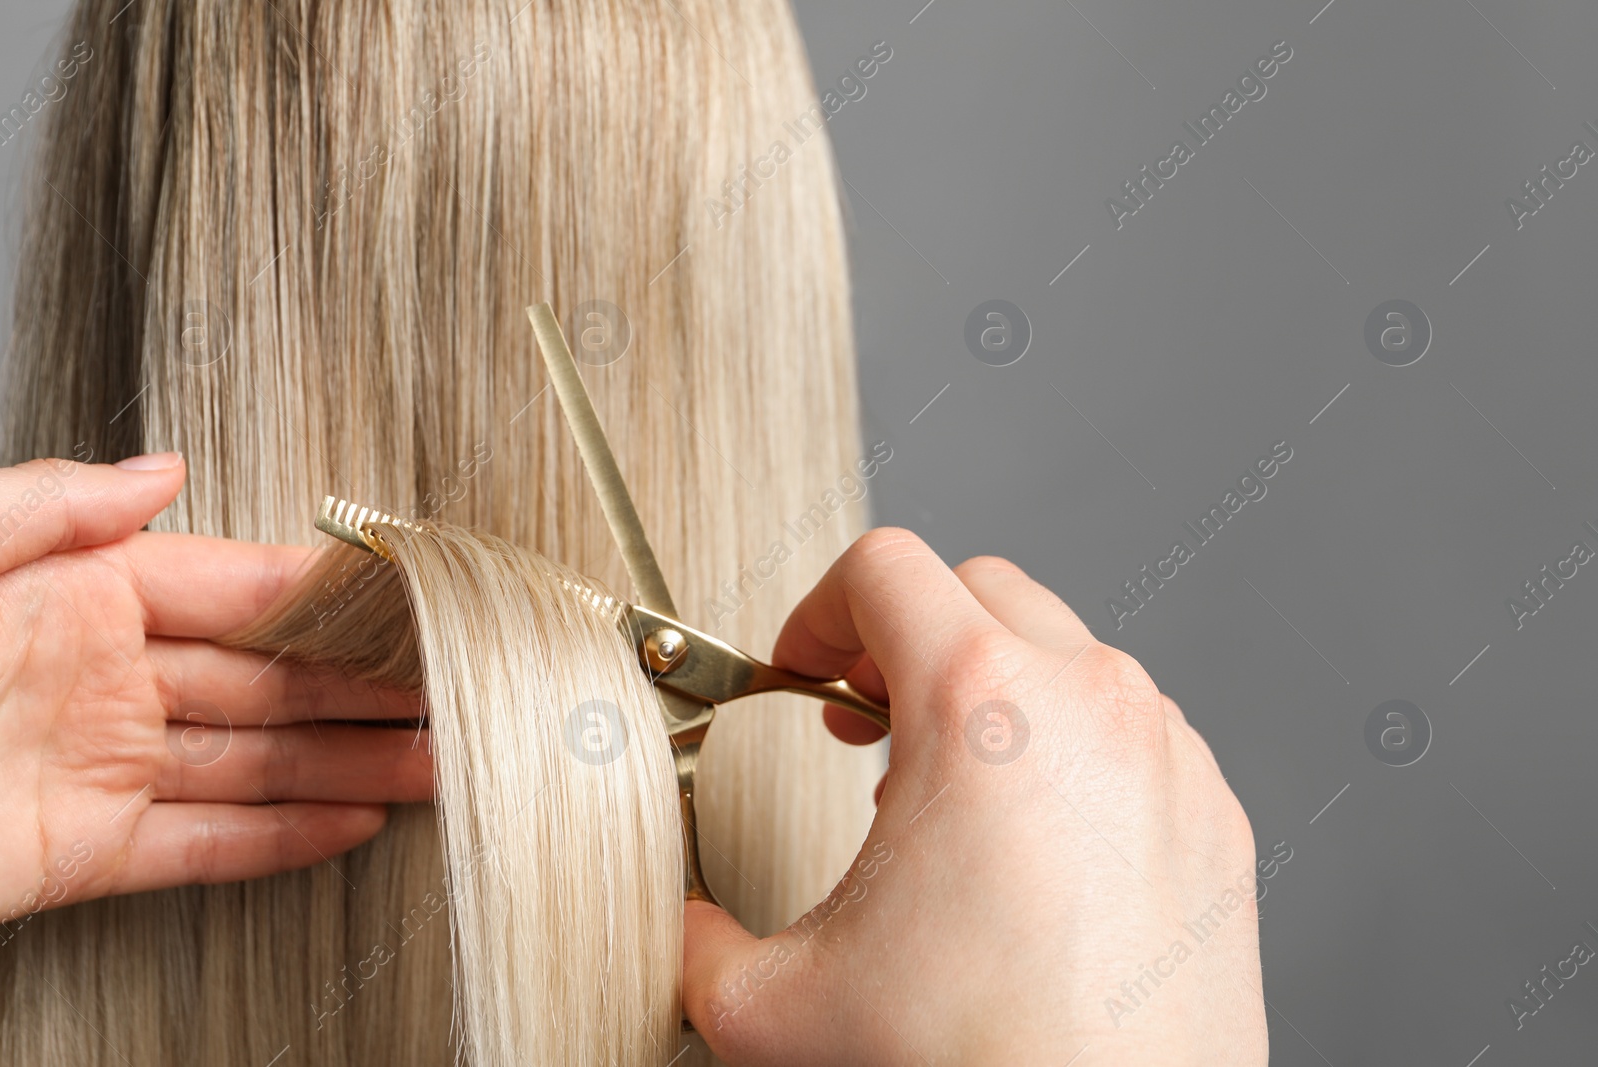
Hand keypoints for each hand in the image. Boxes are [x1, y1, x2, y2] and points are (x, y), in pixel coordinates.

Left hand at [0, 454, 430, 932]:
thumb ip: (52, 503)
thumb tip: (160, 470)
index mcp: (80, 592)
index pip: (242, 588)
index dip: (334, 596)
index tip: (411, 599)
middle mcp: (105, 675)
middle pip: (273, 681)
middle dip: (370, 688)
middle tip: (454, 688)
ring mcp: (102, 765)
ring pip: (259, 762)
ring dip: (353, 766)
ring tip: (436, 763)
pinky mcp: (85, 851)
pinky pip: (203, 842)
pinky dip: (281, 838)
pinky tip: (349, 823)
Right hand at [682, 529, 1265, 1064]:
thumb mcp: (775, 1004)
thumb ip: (696, 938)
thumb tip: (682, 926)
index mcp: (980, 707)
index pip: (882, 568)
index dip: (816, 610)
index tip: (800, 667)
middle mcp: (1089, 703)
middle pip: (977, 589)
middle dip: (903, 639)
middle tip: (860, 715)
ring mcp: (1167, 752)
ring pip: (1063, 654)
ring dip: (991, 690)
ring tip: (945, 789)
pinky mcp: (1213, 812)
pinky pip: (1131, 729)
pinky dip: (1070, 749)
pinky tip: (1032, 839)